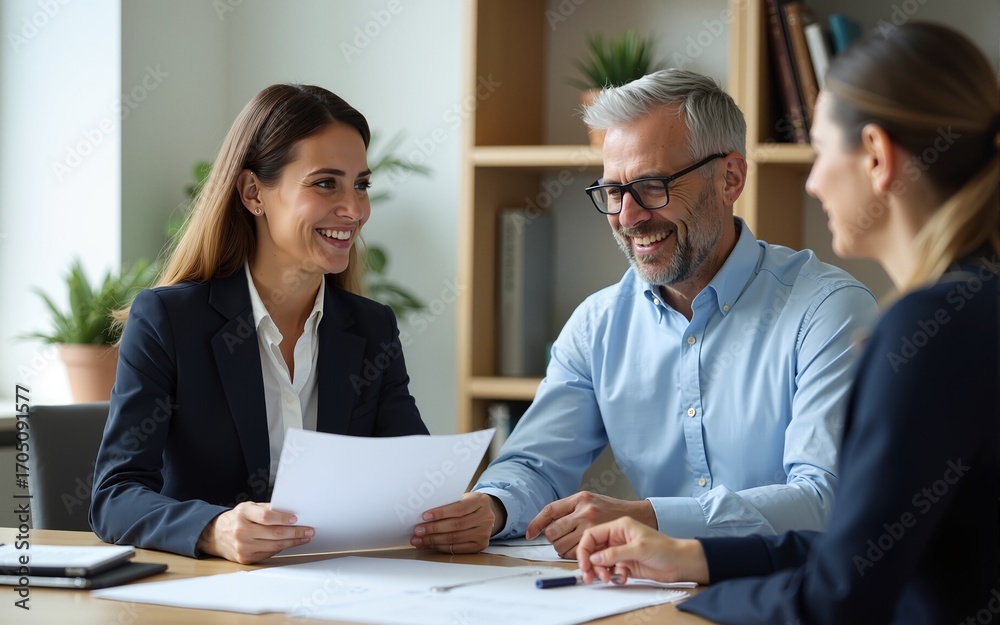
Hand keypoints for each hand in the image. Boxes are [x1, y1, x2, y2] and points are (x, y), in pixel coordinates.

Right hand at [197, 502, 313, 563]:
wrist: (216, 535)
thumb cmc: (237, 518)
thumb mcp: (248, 507)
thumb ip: (267, 509)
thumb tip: (291, 512)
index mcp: (243, 514)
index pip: (266, 516)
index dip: (283, 518)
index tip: (296, 518)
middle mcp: (241, 531)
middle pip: (274, 534)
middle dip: (295, 532)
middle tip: (309, 530)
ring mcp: (243, 547)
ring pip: (274, 546)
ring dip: (293, 542)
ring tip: (304, 537)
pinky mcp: (245, 559)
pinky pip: (268, 553)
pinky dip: (281, 549)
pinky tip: (290, 544)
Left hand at [410, 492, 502, 553]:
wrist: (485, 513)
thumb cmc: (468, 504)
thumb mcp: (463, 497)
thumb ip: (449, 503)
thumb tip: (424, 515)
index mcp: (481, 501)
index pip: (459, 508)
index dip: (441, 513)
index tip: (424, 516)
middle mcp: (486, 517)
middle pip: (456, 525)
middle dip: (434, 529)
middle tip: (418, 530)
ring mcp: (484, 533)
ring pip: (455, 538)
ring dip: (434, 540)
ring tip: (419, 540)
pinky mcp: (480, 545)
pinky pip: (457, 548)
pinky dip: (441, 547)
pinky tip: (430, 545)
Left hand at [525, 491, 655, 558]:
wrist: (638, 516)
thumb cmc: (611, 510)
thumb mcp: (590, 500)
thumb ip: (571, 509)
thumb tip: (546, 523)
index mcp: (579, 498)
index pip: (549, 510)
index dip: (536, 523)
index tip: (529, 533)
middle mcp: (584, 510)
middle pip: (552, 532)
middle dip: (553, 539)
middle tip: (560, 540)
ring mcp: (591, 525)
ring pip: (561, 546)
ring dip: (562, 550)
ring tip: (572, 546)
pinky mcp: (598, 539)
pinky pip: (575, 554)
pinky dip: (574, 556)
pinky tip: (581, 551)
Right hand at [577, 517, 709, 584]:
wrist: (681, 563)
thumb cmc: (666, 549)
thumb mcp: (639, 548)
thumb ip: (615, 553)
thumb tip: (595, 558)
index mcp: (619, 527)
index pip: (592, 535)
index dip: (585, 549)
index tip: (584, 563)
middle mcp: (617, 538)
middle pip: (594, 550)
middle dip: (591, 563)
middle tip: (591, 576)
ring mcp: (621, 552)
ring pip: (601, 562)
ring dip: (601, 571)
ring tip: (608, 578)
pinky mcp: (626, 564)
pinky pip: (611, 571)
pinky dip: (613, 576)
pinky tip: (622, 578)